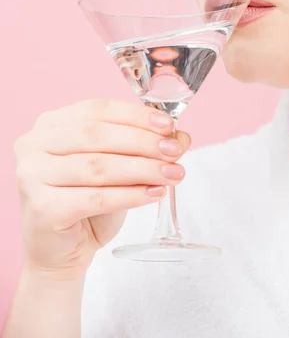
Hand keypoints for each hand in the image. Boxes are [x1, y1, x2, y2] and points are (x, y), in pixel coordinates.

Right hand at [14, 99, 189, 279]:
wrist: (59, 253)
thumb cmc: (85, 203)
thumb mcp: (117, 168)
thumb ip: (143, 147)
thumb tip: (180, 137)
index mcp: (51, 124)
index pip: (98, 109)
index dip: (136, 116)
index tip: (168, 125)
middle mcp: (34, 144)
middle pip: (97, 135)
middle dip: (142, 142)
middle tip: (174, 151)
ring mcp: (32, 175)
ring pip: (98, 166)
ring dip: (142, 168)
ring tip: (172, 174)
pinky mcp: (42, 207)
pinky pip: (95, 197)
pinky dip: (130, 195)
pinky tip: (154, 193)